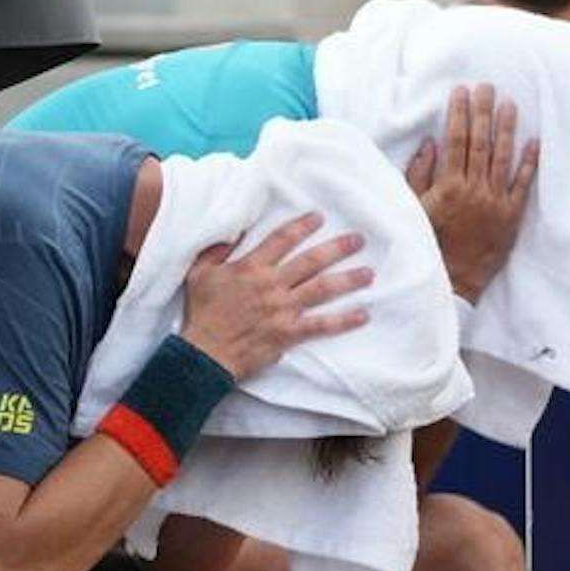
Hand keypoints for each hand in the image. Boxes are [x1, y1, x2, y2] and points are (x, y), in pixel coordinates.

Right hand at [180, 212, 372, 378]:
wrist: (205, 353)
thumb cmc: (202, 314)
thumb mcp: (199, 274)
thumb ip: (216, 251)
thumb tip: (233, 232)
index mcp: (251, 267)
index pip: (282, 239)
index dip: (302, 226)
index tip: (320, 217)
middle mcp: (271, 284)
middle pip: (311, 260)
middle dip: (337, 248)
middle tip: (359, 239)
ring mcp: (283, 308)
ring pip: (322, 288)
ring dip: (348, 280)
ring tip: (369, 272)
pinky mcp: (289, 332)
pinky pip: (321, 325)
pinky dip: (344, 320)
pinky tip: (363, 315)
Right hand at [405, 84, 539, 303]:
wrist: (453, 281)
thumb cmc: (429, 243)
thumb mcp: (413, 208)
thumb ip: (420, 174)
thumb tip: (430, 143)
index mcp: (449, 186)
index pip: (456, 140)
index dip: (459, 113)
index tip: (461, 91)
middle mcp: (475, 190)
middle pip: (481, 143)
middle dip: (483, 112)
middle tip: (487, 87)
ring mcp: (496, 203)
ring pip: (503, 158)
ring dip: (507, 129)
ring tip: (510, 105)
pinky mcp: (512, 216)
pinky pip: (523, 186)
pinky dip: (529, 164)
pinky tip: (534, 143)